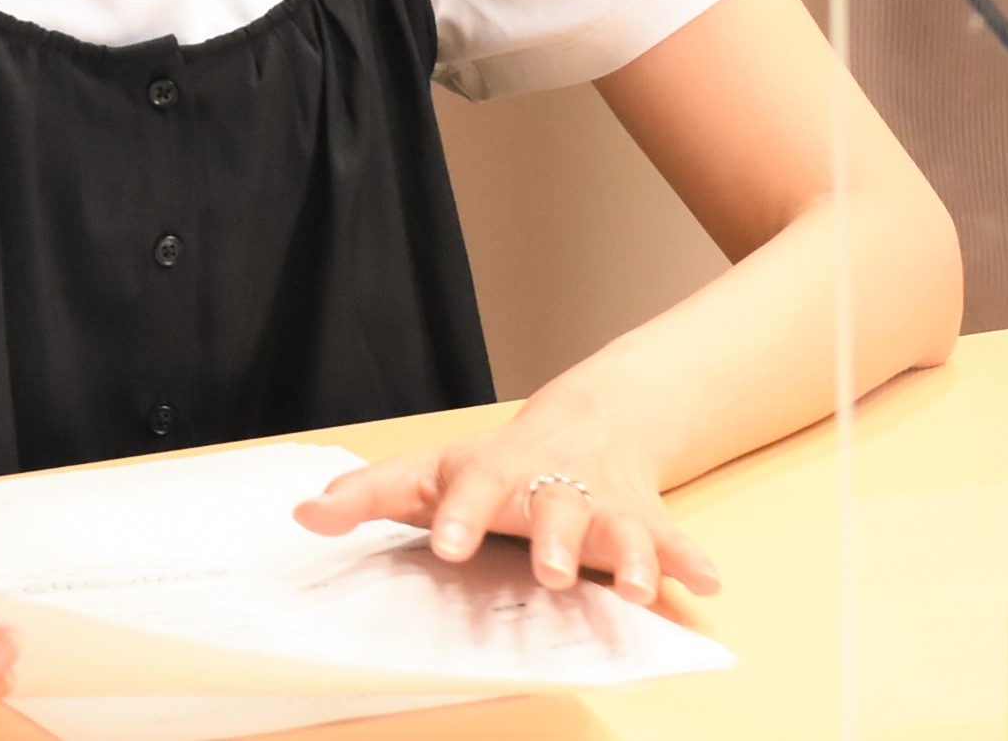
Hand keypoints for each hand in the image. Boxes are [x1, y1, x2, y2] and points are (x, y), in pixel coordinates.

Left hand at [289, 385, 722, 601]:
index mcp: (497, 473)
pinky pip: (672, 539)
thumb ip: (369, 496)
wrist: (590, 420)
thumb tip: (301, 514)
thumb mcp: (431, 473)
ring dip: (628, 555)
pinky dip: (689, 558)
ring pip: (619, 526)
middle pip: (556, 508)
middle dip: (555, 539)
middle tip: (549, 572)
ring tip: (634, 587)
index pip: (473, 490)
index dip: (460, 516)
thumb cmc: (496, 463)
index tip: (448, 546)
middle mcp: (554, 485)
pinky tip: (706, 582)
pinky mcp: (644, 520)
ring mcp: (603, 502)